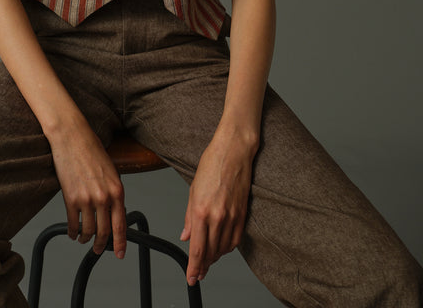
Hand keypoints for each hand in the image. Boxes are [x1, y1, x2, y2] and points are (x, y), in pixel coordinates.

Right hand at [50, 124, 126, 256]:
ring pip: (88, 231)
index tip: (120, 253)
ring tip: (83, 239)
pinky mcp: (70, 198)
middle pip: (104, 232)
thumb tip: (113, 212)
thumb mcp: (111, 171)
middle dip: (101, 245)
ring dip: (85, 239)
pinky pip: (72, 224)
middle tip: (99, 250)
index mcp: (117, 190)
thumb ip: (113, 192)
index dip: (121, 243)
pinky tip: (72, 232)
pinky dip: (72, 232)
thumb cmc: (91, 149)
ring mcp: (86, 199)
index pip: (121, 224)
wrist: (72, 136)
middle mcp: (103, 197)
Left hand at [180, 135, 253, 284]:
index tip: (191, 277)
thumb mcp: (193, 190)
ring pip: (223, 248)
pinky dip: (227, 247)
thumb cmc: (212, 164)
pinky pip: (235, 239)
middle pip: (210, 252)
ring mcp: (232, 216)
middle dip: (203, 266)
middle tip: (198, 273)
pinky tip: (221, 247)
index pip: (197, 249)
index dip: (194, 267)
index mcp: (200, 211)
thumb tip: (185, 235)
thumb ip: (189, 217)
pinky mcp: (242, 213)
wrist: (234, 151)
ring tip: (208, 260)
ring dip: (214, 257)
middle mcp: (217, 217)